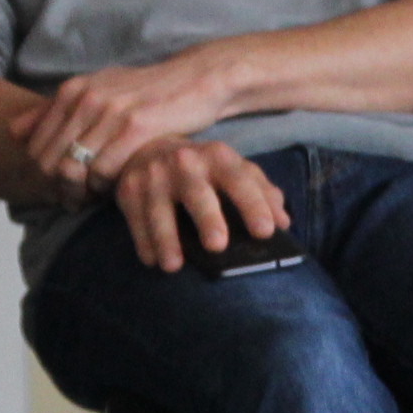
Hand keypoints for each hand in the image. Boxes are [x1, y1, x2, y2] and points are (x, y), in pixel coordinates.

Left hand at [12, 50, 235, 206]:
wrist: (196, 80)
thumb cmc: (145, 91)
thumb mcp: (97, 89)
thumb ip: (54, 110)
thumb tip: (13, 131)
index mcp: (72, 90)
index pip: (33, 145)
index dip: (40, 174)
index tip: (57, 187)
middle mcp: (85, 98)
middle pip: (48, 161)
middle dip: (55, 188)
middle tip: (72, 201)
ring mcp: (110, 112)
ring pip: (73, 169)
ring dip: (78, 193)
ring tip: (90, 200)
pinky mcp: (136, 128)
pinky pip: (104, 170)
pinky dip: (104, 188)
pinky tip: (113, 190)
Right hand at [114, 138, 288, 271]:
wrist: (149, 146)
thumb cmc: (203, 168)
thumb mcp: (233, 170)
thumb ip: (261, 192)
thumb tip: (284, 222)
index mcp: (218, 156)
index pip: (240, 179)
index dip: (254, 204)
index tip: (266, 232)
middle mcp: (185, 162)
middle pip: (197, 192)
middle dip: (208, 218)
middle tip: (218, 246)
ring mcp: (154, 175)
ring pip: (159, 209)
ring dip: (166, 238)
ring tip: (174, 266)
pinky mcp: (128, 190)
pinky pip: (135, 219)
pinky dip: (143, 242)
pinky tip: (152, 261)